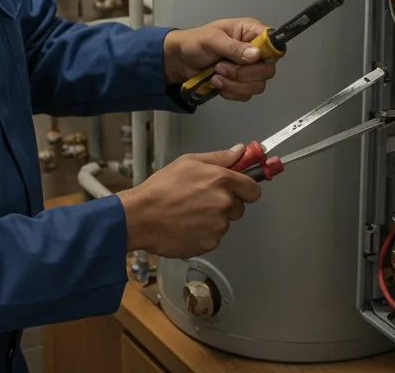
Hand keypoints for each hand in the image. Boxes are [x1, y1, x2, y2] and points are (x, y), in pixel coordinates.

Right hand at [117, 145, 261, 258]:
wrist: (141, 217)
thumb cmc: (161, 188)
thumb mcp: (188, 162)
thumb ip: (219, 157)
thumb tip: (240, 151)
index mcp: (222, 180)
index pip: (253, 189)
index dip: (245, 189)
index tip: (237, 190)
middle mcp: (224, 203)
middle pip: (239, 207)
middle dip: (225, 204)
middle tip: (202, 200)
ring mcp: (218, 226)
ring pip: (224, 223)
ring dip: (212, 220)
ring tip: (188, 214)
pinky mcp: (210, 243)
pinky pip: (213, 238)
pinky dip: (203, 234)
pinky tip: (186, 226)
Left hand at [163, 18, 278, 101]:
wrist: (180, 61)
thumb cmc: (195, 43)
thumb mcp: (212, 40)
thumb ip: (233, 47)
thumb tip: (255, 55)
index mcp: (251, 33)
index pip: (274, 45)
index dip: (268, 55)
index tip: (251, 61)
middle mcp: (254, 51)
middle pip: (267, 70)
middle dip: (243, 74)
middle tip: (220, 68)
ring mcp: (249, 70)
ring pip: (257, 85)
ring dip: (234, 84)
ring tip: (215, 76)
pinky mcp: (241, 84)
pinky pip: (246, 95)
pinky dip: (231, 92)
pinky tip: (217, 84)